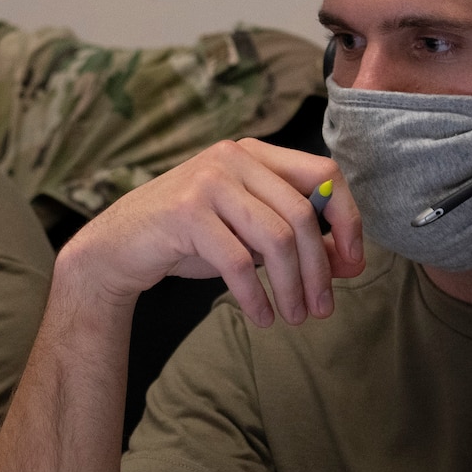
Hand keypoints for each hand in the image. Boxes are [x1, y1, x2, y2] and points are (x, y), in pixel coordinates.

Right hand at [54, 138, 363, 326]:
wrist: (118, 248)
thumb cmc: (189, 239)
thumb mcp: (248, 233)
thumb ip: (294, 238)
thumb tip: (349, 262)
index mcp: (255, 153)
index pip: (323, 173)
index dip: (347, 218)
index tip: (353, 264)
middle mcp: (233, 158)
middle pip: (301, 214)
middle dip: (320, 268)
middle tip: (323, 308)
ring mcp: (208, 182)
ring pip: (275, 239)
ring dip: (292, 287)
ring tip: (295, 317)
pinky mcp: (186, 214)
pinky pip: (239, 262)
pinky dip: (256, 296)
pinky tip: (263, 317)